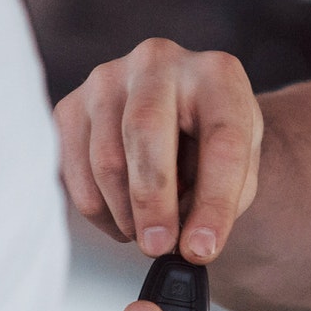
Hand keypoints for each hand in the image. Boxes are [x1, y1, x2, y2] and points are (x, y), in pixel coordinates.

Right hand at [56, 40, 263, 262]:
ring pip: (105, 159)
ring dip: (126, 213)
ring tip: (148, 232)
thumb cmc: (210, 143)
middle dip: (152, 202)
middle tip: (158, 247)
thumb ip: (221, 201)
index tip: (202, 248)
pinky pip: (73, 172)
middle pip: (145, 131)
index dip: (214, 200)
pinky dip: (99, 210)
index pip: (222, 138)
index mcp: (217, 75)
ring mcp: (107, 79)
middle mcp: (158, 62)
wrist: (175, 112)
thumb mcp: (239, 167)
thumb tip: (188, 244)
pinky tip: (123, 216)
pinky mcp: (70, 104)